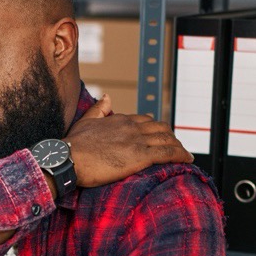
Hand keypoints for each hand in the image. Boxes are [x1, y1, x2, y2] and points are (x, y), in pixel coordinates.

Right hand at [65, 93, 192, 187]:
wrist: (67, 159)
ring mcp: (137, 141)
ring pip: (167, 139)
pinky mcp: (140, 156)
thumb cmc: (73, 145)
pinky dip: (180, 154)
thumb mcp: (85, 121)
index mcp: (120, 120)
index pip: (145, 120)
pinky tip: (187, 159)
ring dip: (178, 146)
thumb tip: (108, 96)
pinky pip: (168, 153)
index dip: (155, 128)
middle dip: (170, 136)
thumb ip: (99, 109)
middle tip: (175, 146)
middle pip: (160, 128)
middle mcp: (131, 127)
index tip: (159, 136)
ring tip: (184, 154)